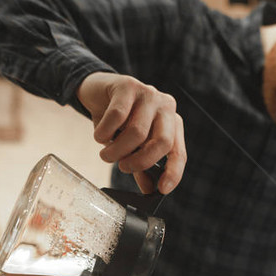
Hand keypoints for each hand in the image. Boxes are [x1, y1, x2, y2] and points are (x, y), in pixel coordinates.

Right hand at [76, 72, 185, 193]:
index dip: (173, 172)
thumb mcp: (132, 146)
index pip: (178, 152)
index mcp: (173, 123)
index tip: (162, 189)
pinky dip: (104, 132)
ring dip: (117, 150)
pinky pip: (117, 116)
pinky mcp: (128, 85)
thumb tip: (149, 190)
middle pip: (161, 142)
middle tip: (123, 168)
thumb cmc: (118, 122)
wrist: (97, 90)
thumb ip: (142, 165)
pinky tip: (100, 136)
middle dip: (140, 161)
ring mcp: (149, 94)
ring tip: (106, 155)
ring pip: (137, 132)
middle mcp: (166, 107)